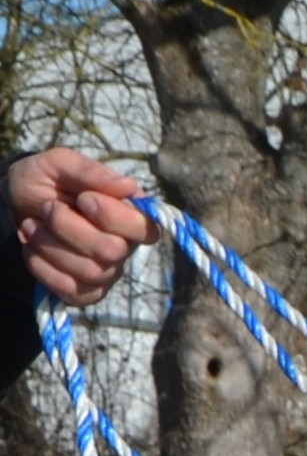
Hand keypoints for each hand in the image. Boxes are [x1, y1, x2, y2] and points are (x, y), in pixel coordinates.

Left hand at [8, 148, 149, 308]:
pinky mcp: (86, 292)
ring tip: (31, 226)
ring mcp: (106, 272)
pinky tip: (32, 249)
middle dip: (68, 227)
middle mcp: (124, 247)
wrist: (12, 205)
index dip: (113, 216)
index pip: (145, 229)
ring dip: (49, 244)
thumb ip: (91, 172)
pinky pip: (73, 291)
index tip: (83, 199)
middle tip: (48, 209)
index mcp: (129, 215)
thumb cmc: (43, 181)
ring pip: (89, 271)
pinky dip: (43, 268)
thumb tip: (129, 186)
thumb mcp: (60, 164)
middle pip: (112, 251)